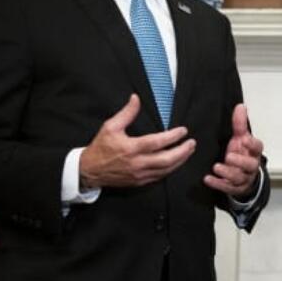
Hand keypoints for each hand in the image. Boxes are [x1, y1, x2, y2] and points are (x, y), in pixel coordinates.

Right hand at [79, 94, 195, 187]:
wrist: (89, 171)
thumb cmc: (100, 147)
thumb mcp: (110, 127)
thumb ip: (126, 113)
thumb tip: (136, 98)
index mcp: (131, 148)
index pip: (157, 142)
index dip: (173, 136)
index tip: (183, 131)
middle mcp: (137, 163)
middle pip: (166, 159)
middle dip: (182, 151)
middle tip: (192, 143)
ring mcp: (139, 174)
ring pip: (166, 170)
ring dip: (180, 160)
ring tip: (188, 151)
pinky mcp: (139, 182)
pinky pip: (159, 176)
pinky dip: (170, 169)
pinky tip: (176, 162)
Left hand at [204, 103, 262, 198]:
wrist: (243, 176)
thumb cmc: (242, 154)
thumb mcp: (240, 138)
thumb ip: (240, 124)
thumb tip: (240, 106)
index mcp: (253, 152)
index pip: (257, 147)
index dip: (252, 144)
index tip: (244, 139)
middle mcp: (250, 166)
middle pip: (250, 165)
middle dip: (240, 161)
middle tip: (229, 156)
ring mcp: (243, 178)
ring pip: (239, 178)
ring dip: (228, 173)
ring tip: (216, 167)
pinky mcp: (234, 187)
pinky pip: (227, 187)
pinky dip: (218, 184)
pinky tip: (208, 179)